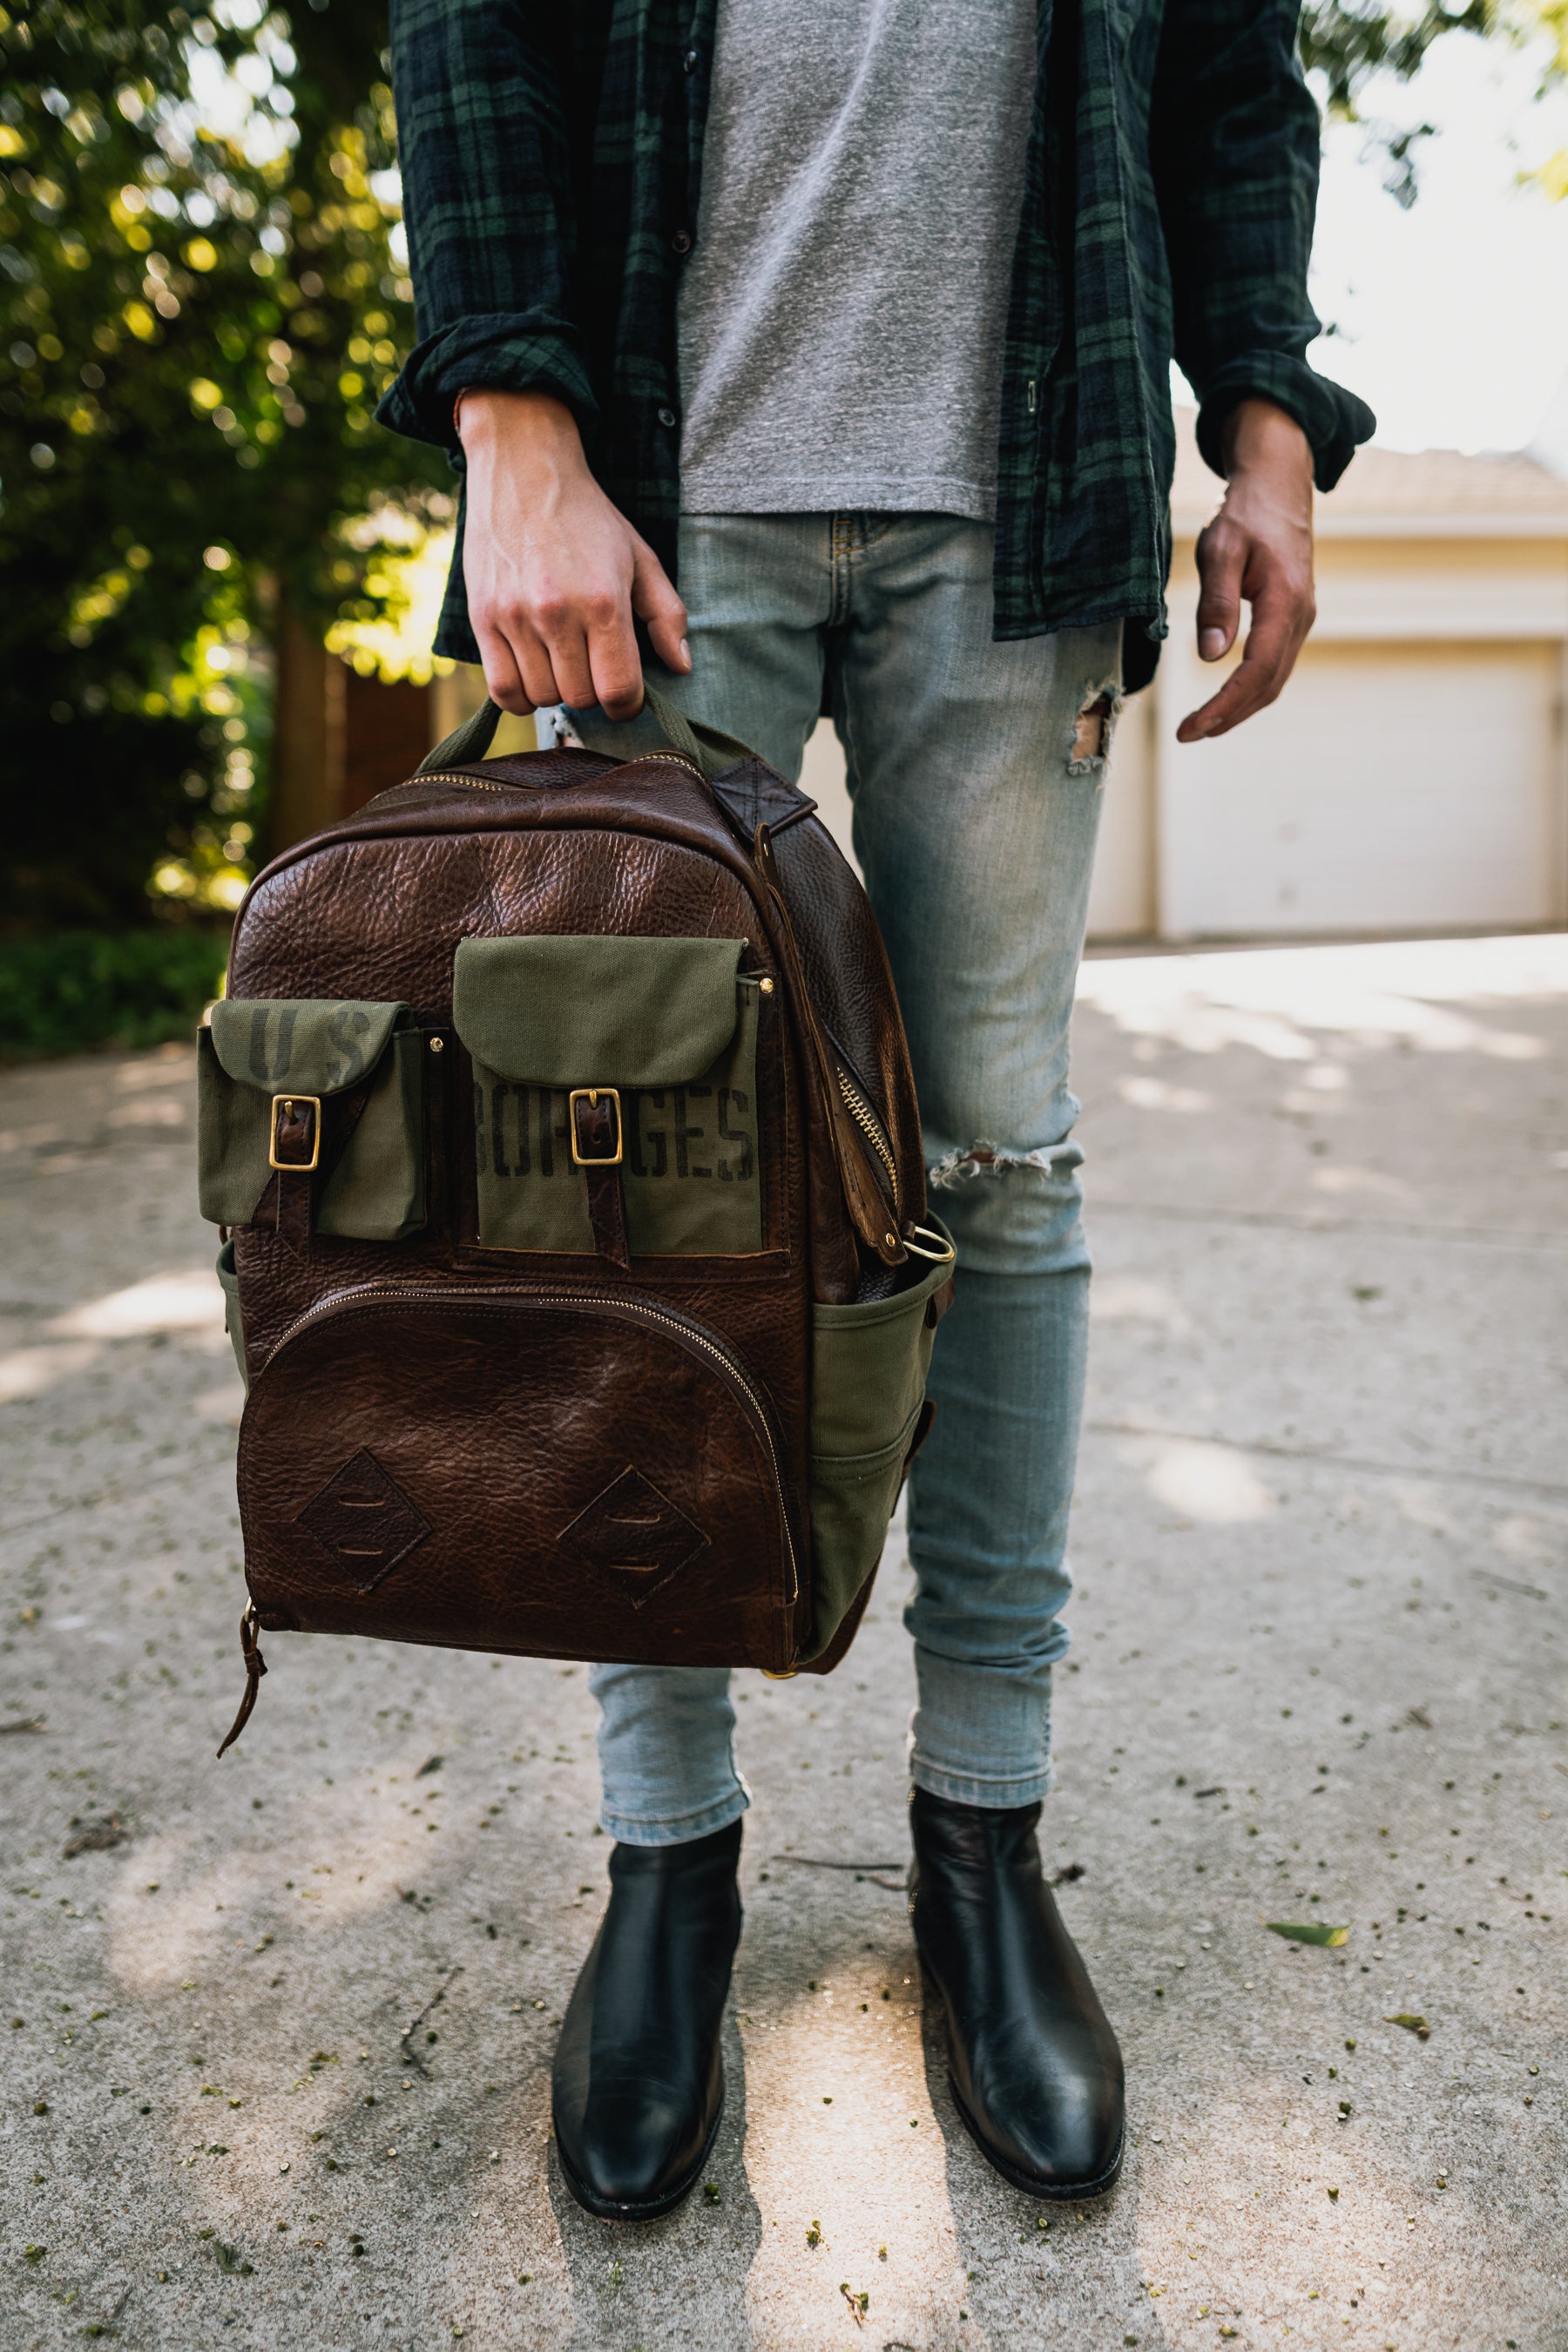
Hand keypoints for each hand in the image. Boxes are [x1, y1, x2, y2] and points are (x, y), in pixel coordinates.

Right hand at [457, 388, 688, 719]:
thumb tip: (681, 666)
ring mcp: (515, 618)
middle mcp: (557, 614)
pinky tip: (533, 673)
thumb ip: (666, 614)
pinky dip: (520, 695)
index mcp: (603, 602)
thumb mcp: (640, 557)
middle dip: (593, 692)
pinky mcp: (482, 619)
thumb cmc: (587, 517)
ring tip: (561, 661)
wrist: (524, 469)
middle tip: (592, 664)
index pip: (619, 691)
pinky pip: (502, 690)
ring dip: (556, 690)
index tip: (626, 691)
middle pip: (580, 699)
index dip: (628, 703)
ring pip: (541, 697)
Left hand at [1176, 398, 1315, 742]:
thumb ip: (1217, 602)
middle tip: (1189, 734)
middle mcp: (1300, 617)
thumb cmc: (1246, 513)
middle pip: (1268, 686)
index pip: (1256, 672)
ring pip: (1274, 680)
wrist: (1278, 485)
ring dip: (1240, 708)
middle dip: (1229, 716)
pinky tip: (1225, 698)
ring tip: (1203, 725)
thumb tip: (1211, 657)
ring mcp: (1301, 619)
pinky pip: (1275, 665)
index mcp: (1285, 603)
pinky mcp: (1293, 617)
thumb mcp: (1221, 549)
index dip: (1223, 706)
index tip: (1191, 728)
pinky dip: (1250, 689)